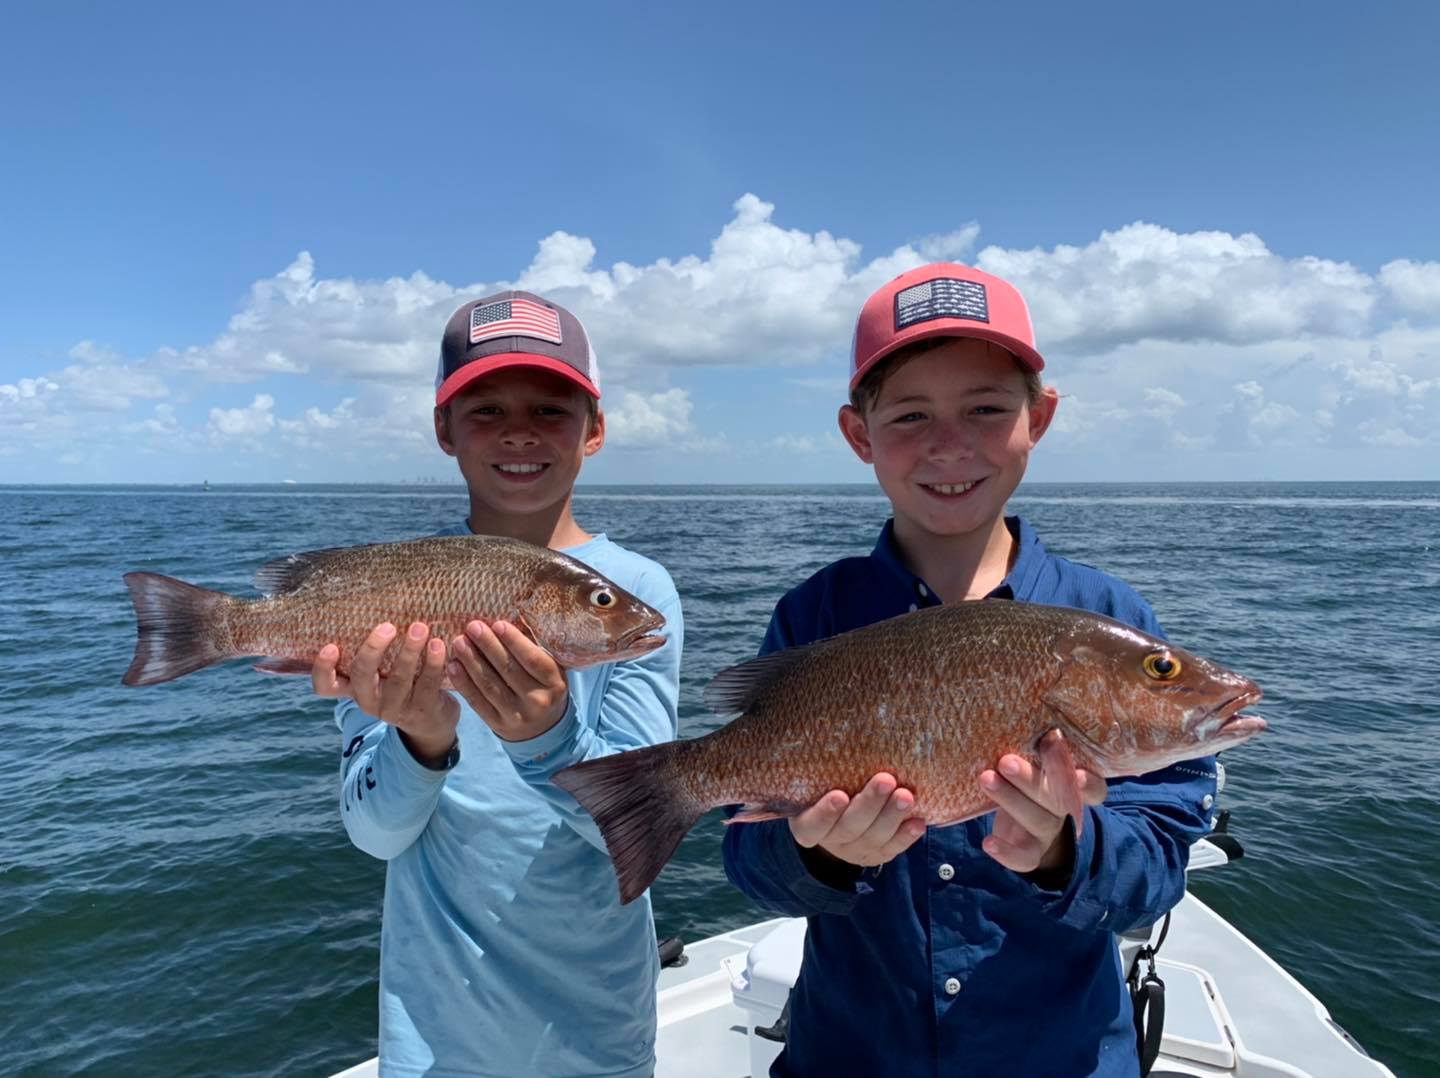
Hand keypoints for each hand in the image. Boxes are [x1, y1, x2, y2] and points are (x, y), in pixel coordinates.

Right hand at [312, 622, 458, 762]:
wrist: (431, 722)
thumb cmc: (402, 684)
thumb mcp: (382, 673)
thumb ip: (375, 653)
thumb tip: (375, 604)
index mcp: (354, 689)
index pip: (326, 686)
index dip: (323, 669)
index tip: (330, 646)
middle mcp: (370, 701)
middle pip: (362, 677)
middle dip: (373, 649)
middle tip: (388, 626)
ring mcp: (395, 709)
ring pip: (399, 679)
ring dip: (409, 651)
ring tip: (419, 628)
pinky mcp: (422, 710)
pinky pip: (427, 684)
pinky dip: (433, 663)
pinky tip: (438, 645)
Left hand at [447, 619, 568, 741]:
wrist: (543, 729)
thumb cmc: (544, 687)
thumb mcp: (551, 671)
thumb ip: (535, 652)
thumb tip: (503, 624)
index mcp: (554, 683)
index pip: (533, 660)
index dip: (514, 642)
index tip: (497, 624)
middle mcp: (537, 701)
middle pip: (508, 670)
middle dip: (488, 646)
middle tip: (473, 627)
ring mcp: (517, 716)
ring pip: (490, 685)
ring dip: (472, 662)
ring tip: (459, 642)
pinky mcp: (498, 725)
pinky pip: (478, 702)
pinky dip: (464, 684)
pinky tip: (453, 666)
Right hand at [789, 773, 926, 867]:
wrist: (837, 810)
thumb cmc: (824, 785)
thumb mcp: (816, 778)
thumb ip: (822, 766)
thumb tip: (832, 730)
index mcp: (806, 823)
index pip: (811, 825)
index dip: (824, 813)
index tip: (839, 795)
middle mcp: (830, 840)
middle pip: (848, 828)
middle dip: (869, 804)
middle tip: (885, 780)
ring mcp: (854, 850)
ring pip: (873, 838)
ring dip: (891, 816)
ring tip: (906, 796)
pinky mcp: (877, 853)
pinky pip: (892, 848)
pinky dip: (905, 836)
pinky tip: (918, 823)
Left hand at [980, 732, 1107, 875]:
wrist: (1029, 826)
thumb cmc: (1031, 778)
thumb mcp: (1037, 762)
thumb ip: (1037, 746)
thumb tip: (1018, 703)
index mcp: (1074, 785)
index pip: (1094, 786)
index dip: (1087, 779)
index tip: (1070, 763)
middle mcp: (1066, 808)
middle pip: (1056, 797)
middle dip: (1030, 779)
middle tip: (1005, 761)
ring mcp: (1049, 832)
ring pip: (1038, 820)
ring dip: (1011, 800)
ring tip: (985, 779)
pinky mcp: (1032, 852)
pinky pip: (1025, 858)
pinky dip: (1007, 853)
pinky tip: (988, 842)